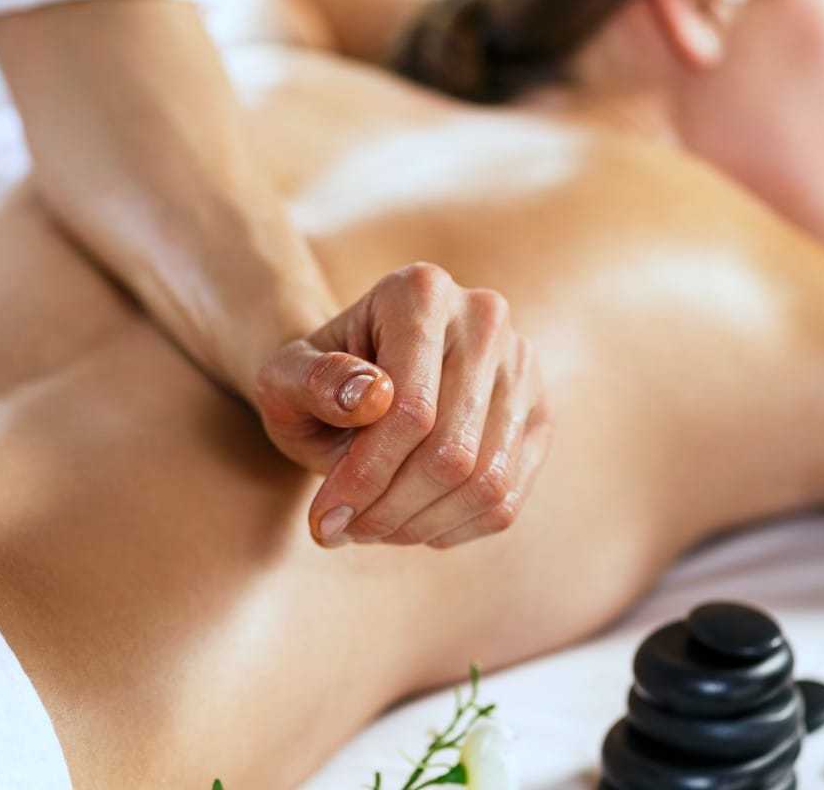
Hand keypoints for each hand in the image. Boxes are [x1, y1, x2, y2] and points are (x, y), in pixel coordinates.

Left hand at [254, 262, 552, 548]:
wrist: (355, 376)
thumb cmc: (313, 381)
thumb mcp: (284, 378)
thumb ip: (312, 382)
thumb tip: (371, 396)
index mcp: (420, 292)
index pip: (411, 409)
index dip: (366, 477)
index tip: (322, 519)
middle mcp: (485, 318)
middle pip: (453, 452)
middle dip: (390, 509)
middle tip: (342, 530)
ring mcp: (523, 366)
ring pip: (486, 482)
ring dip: (420, 524)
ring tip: (372, 528)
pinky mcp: (539, 413)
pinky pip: (507, 497)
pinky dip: (453, 527)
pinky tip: (409, 521)